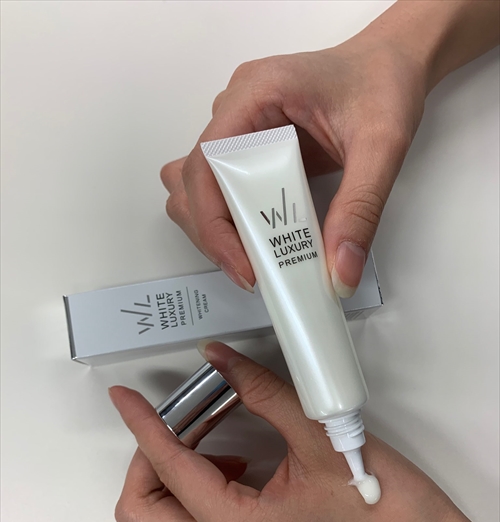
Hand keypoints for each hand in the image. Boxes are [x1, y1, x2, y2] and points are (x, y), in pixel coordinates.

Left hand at [110, 342, 498, 521]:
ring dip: (169, 483)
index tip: (125, 397)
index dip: (143, 426)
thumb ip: (260, 390)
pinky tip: (231, 468)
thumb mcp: (319, 434)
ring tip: (210, 442)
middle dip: (146, 461)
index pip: (170, 470)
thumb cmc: (381, 503)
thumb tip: (219, 360)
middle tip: (174, 422)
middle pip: (143, 515)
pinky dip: (192, 500)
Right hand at [161, 28, 425, 296]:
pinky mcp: (250, 149)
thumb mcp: (382, 147)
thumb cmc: (384, 86)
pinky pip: (222, 189)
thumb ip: (361, 210)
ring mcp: (239, 129)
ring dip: (217, 229)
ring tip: (256, 258)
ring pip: (198, 188)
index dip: (214, 223)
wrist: (393, 65)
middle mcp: (236, 110)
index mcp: (256, 94)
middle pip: (194, 182)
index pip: (207, 164)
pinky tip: (261, 238)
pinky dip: (232, 221)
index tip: (245, 267)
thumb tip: (341, 273)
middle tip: (255, 271)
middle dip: (215, 234)